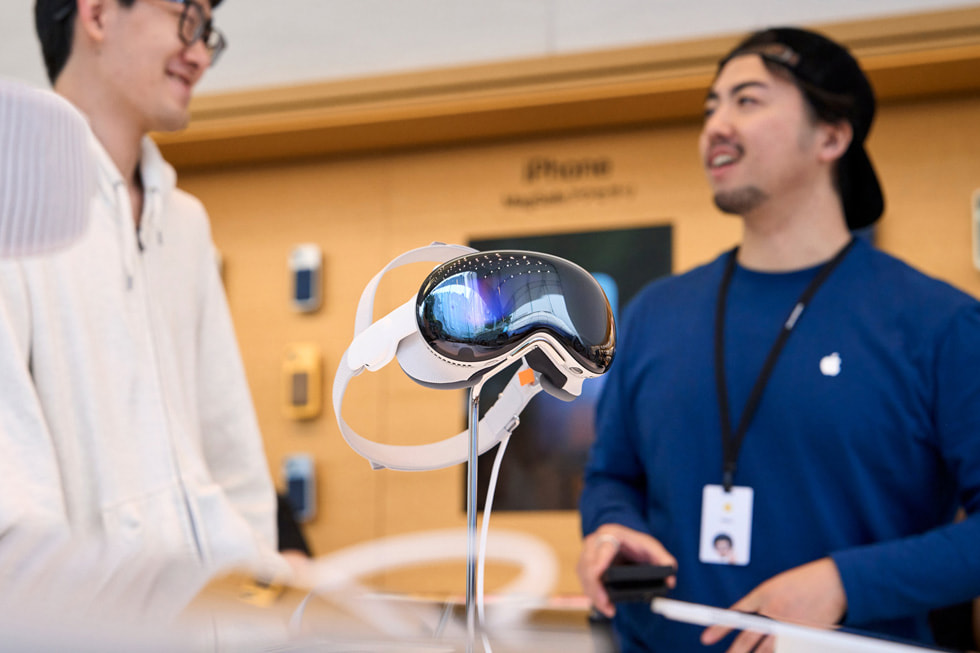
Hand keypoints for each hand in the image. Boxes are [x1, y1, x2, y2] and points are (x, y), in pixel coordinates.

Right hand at [576, 524, 676, 617]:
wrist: (624, 539)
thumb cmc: (636, 543)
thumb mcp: (653, 548)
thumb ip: (664, 561)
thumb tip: (670, 580)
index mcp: (611, 533)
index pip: (602, 547)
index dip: (599, 563)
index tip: (599, 577)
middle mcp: (595, 541)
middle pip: (588, 564)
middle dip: (595, 587)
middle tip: (607, 605)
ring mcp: (587, 553)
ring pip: (583, 575)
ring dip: (593, 594)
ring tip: (607, 608)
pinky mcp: (584, 565)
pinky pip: (583, 580)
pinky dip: (592, 594)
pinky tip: (602, 604)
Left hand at [700, 557, 846, 652]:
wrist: (835, 582)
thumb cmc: (805, 582)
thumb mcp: (776, 586)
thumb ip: (761, 604)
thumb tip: (746, 619)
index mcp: (763, 596)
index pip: (735, 614)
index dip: (719, 628)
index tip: (706, 639)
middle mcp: (773, 612)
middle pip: (747, 637)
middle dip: (734, 651)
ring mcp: (789, 626)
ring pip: (765, 649)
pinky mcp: (804, 636)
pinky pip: (785, 649)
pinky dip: (777, 652)